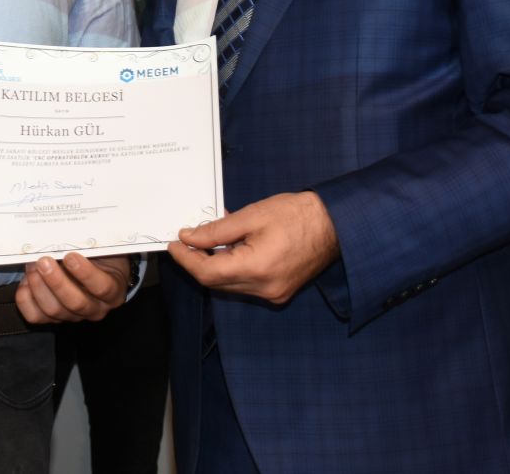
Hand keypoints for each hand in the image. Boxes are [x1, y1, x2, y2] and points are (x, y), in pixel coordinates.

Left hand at [15, 253, 129, 324]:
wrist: (95, 271)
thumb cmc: (100, 257)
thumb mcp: (102, 249)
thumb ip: (90, 246)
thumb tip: (68, 233)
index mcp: (112, 292)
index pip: (102, 287)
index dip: (86, 273)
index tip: (71, 256)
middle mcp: (94, 309)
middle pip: (75, 303)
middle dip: (57, 281)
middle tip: (44, 261)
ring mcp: (72, 316)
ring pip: (54, 310)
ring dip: (39, 286)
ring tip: (32, 266)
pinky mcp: (52, 318)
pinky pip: (36, 316)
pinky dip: (26, 299)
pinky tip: (25, 282)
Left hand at [168, 191, 338, 304]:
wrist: (335, 225)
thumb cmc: (297, 214)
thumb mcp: (252, 215)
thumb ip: (216, 230)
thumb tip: (189, 237)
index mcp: (257, 269)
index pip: (207, 273)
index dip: (186, 259)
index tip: (174, 244)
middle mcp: (264, 289)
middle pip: (216, 283)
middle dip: (197, 262)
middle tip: (186, 240)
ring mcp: (273, 294)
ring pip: (230, 286)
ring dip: (214, 266)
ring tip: (209, 240)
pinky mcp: (279, 292)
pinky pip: (246, 285)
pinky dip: (233, 269)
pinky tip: (231, 248)